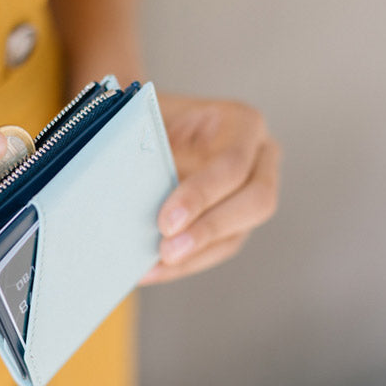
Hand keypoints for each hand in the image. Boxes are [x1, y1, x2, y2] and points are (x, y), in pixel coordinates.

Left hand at [141, 94, 280, 284]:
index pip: (234, 164)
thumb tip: (126, 182)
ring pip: (237, 234)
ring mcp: (250, 193)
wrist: (143, 126)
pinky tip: (152, 269)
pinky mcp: (233, 222)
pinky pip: (216, 250)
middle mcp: (259, 158)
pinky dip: (185, 263)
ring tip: (154, 267)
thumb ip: (143, 141)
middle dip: (208, 230)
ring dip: (195, 256)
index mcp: (241, 123)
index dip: (202, 195)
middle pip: (256, 203)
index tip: (165, 220)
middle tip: (166, 250)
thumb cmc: (146, 116)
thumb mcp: (145, 116)